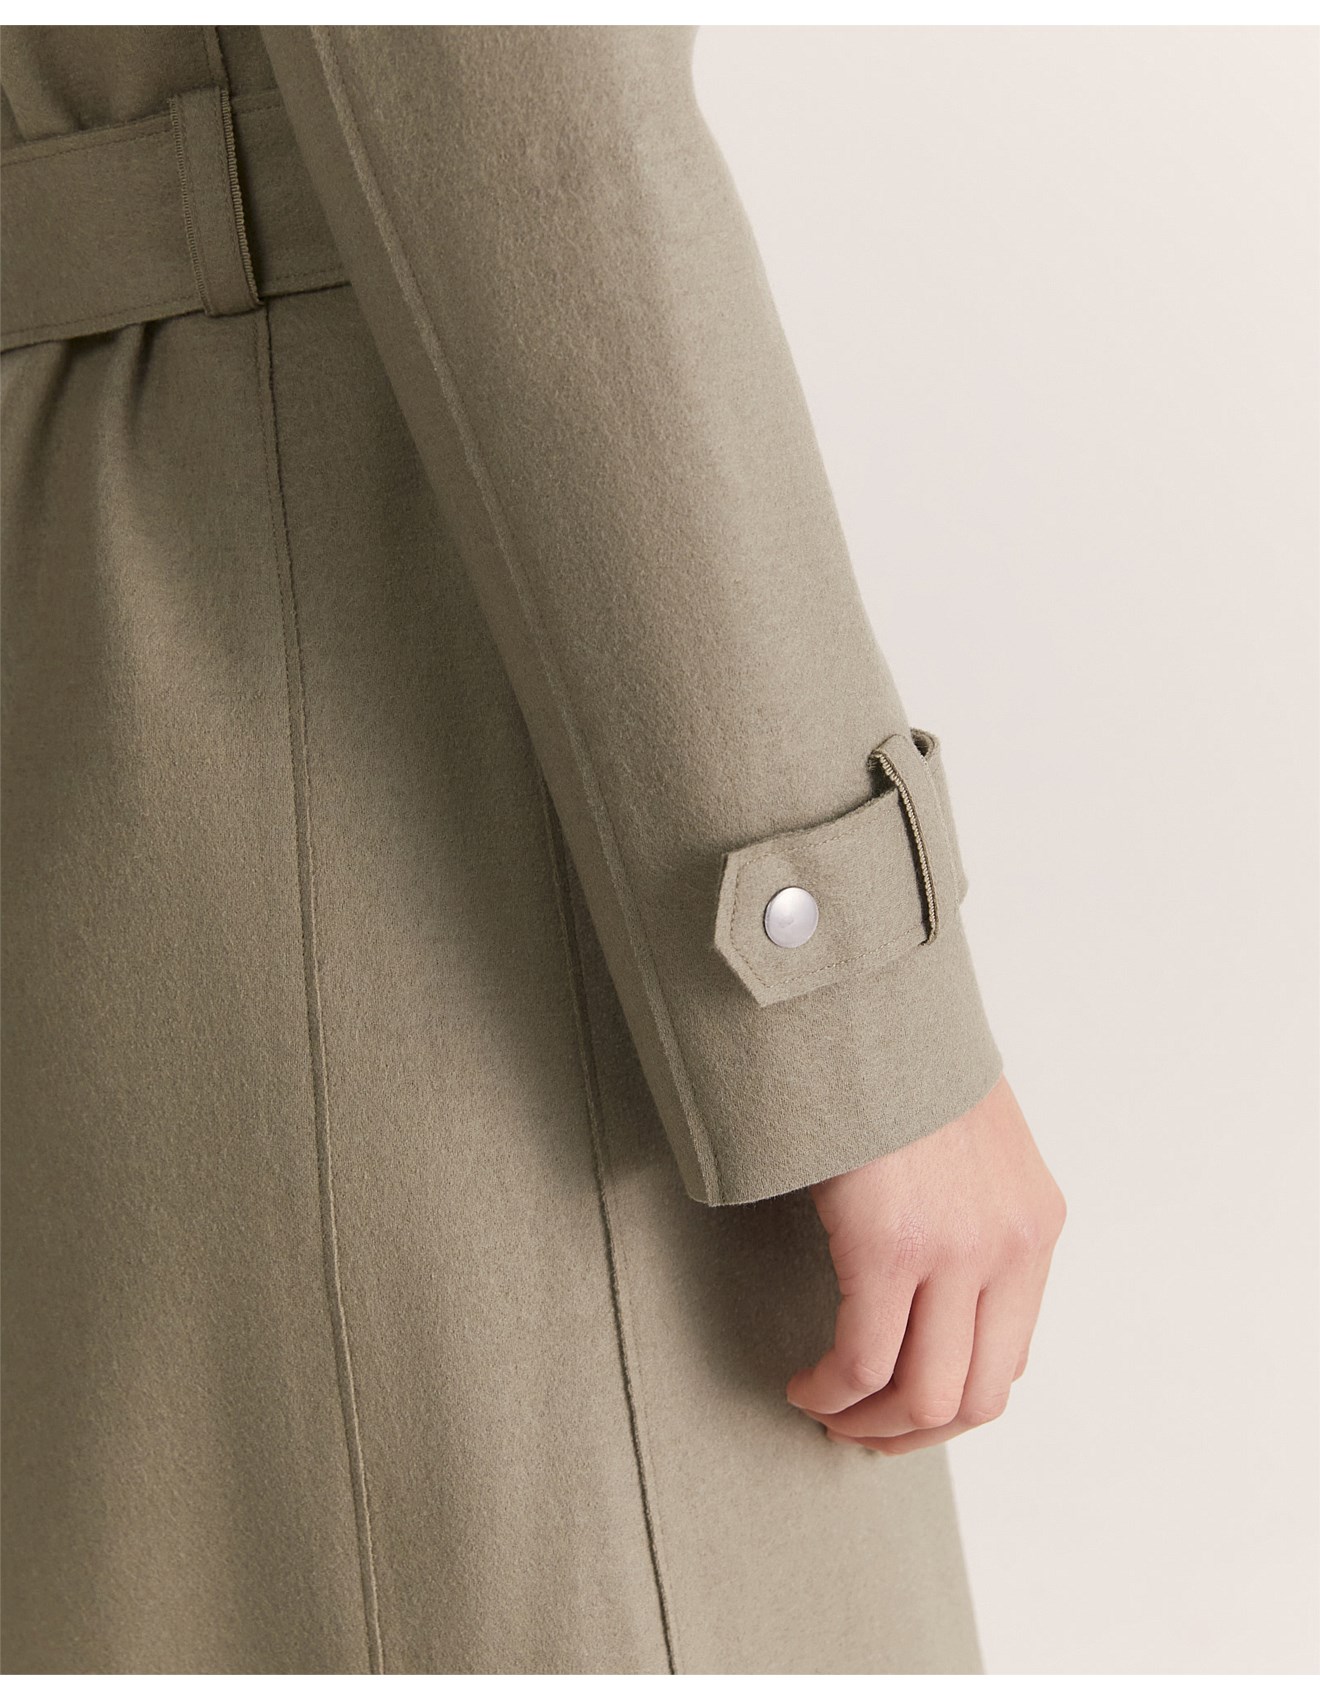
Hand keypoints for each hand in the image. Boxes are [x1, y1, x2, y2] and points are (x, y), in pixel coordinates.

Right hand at [786, 1073, 1064, 1453]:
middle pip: (976, 1398)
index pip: (1009, 1357)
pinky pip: (862, 1361)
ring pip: (925, 1397)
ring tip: (823, 1409)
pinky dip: (831, 1391)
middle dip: (911, 1433)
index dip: (947, 1397)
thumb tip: (923, 1268)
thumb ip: (965, 1207)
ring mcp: (957, 1250)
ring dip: (868, 1423)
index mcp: (1035, 1224)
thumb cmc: (896, 1057)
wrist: (865, 996)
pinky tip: (805, 1383)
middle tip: (857, 1431)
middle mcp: (1011, 1247)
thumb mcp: (965, 1138)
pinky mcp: (891, 1244)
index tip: (895, 1401)